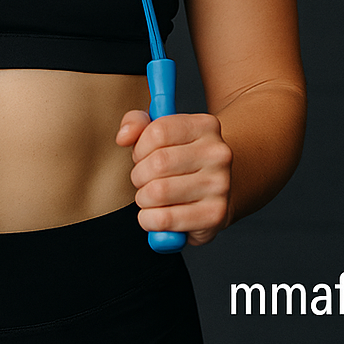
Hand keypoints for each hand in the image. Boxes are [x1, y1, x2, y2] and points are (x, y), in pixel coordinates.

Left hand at [116, 110, 232, 246]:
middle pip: (158, 163)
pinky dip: (148, 219)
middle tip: (144, 179)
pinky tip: (155, 214)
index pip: (159, 131)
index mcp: (206, 126)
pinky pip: (164, 219)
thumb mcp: (162, 132)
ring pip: (158, 192)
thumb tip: (124, 137)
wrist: (219, 189)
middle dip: (139, 175)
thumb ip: (137, 124)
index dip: (140, 147)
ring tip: (150, 197)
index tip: (142, 155)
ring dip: (143, 198)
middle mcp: (218, 153)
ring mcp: (220, 184)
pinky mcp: (215, 214)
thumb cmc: (181, 158)